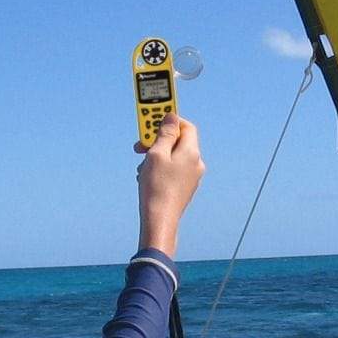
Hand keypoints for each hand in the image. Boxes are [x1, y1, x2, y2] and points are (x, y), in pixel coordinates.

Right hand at [135, 115, 203, 255]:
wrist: (160, 220)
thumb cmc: (157, 187)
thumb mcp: (157, 154)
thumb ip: (164, 134)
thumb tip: (171, 117)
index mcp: (191, 152)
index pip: (185, 126)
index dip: (170, 121)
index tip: (153, 120)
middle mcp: (195, 163)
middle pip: (178, 141)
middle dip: (158, 140)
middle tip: (141, 144)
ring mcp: (191, 176)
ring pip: (173, 156)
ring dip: (156, 155)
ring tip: (142, 165)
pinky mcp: (184, 187)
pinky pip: (173, 169)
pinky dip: (159, 168)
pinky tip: (146, 177)